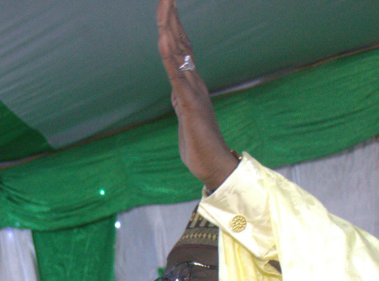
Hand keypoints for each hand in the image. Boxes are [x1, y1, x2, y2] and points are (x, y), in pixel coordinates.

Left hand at [157, 0, 239, 190]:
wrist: (214, 167)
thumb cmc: (200, 148)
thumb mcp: (185, 119)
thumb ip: (182, 103)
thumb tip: (177, 94)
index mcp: (190, 86)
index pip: (181, 50)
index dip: (174, 27)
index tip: (168, 7)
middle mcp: (193, 83)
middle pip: (180, 43)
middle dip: (171, 19)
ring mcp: (192, 92)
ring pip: (178, 53)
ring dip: (170, 28)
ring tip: (165, 5)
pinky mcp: (188, 104)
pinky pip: (176, 75)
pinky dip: (170, 55)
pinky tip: (164, 38)